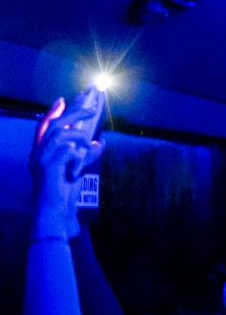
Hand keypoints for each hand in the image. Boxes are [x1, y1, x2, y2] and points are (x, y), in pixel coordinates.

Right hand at [29, 91, 105, 240]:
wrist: (54, 215)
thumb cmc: (63, 195)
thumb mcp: (78, 171)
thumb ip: (85, 155)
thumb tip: (99, 140)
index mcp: (41, 154)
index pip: (45, 127)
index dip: (53, 112)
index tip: (63, 99)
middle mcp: (37, 154)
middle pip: (55, 125)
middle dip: (74, 113)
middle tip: (92, 108)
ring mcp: (40, 159)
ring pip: (63, 135)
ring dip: (81, 139)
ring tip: (90, 148)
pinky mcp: (47, 167)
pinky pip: (69, 151)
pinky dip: (79, 157)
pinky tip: (77, 170)